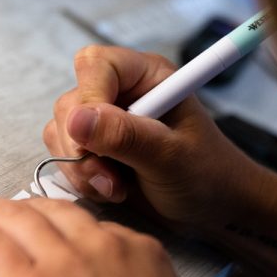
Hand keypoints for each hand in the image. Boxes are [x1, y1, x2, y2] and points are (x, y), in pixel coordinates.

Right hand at [44, 45, 267, 237]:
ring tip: (117, 188)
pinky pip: (64, 155)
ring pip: (62, 132)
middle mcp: (121, 92)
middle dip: (82, 147)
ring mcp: (105, 121)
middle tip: (110, 179)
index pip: (95, 66)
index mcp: (147, 76)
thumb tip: (76, 119)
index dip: (87, 100)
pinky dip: (81, 179)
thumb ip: (125, 136)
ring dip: (82, 168)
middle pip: (71, 103)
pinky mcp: (96, 148)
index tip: (91, 141)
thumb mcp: (170, 156)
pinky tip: (112, 191)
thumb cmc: (207, 175)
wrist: (214, 210)